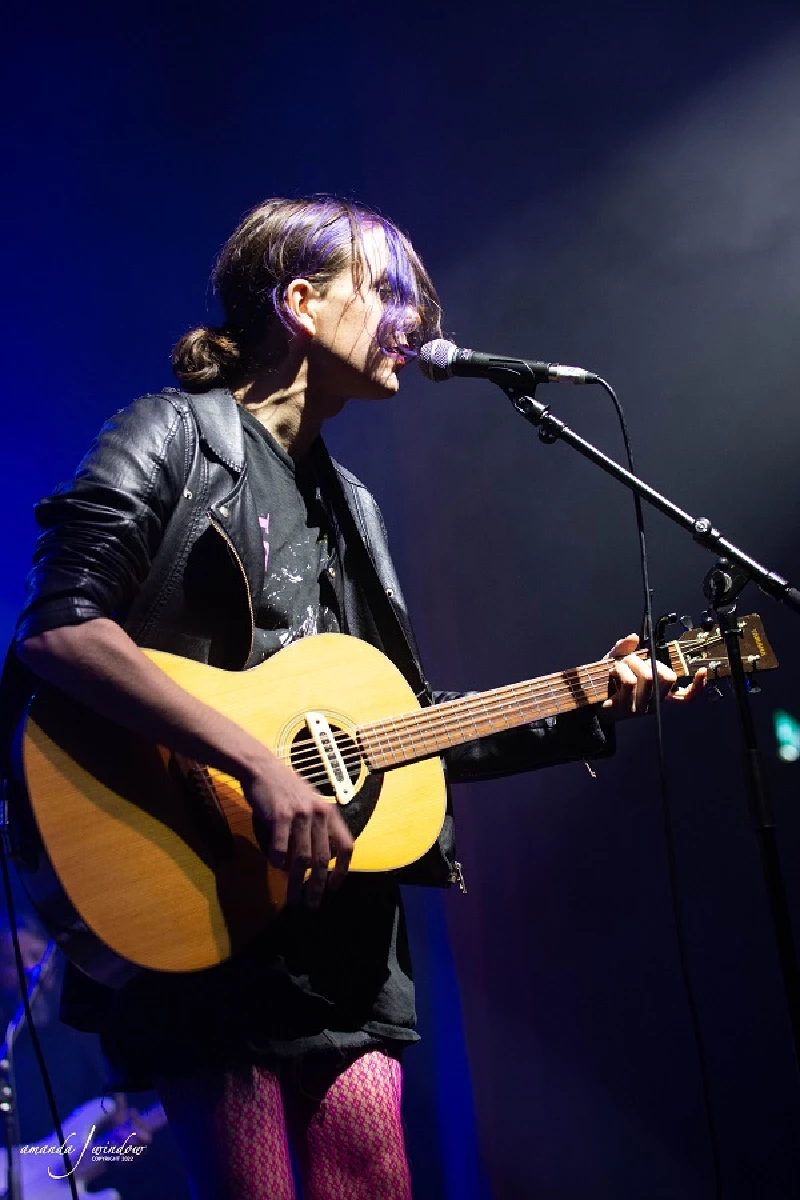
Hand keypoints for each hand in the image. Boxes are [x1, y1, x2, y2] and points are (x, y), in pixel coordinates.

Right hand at [242, 755, 352, 907]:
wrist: (263, 767)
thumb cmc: (285, 788)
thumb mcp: (310, 804)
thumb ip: (316, 829)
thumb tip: (316, 863)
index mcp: (329, 813)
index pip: (346, 846)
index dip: (343, 870)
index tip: (334, 887)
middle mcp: (319, 814)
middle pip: (323, 859)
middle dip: (318, 886)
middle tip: (312, 905)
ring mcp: (300, 815)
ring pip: (302, 858)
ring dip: (297, 883)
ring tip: (293, 899)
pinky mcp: (280, 815)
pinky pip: (280, 847)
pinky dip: (278, 861)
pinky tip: (275, 867)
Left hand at [603, 633, 707, 718]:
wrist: (586, 704)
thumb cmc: (605, 683)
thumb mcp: (616, 662)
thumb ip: (625, 649)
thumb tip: (633, 637)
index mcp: (657, 695)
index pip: (685, 697)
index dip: (697, 687)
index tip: (702, 672)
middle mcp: (652, 704)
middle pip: (667, 676)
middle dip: (648, 660)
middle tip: (631, 660)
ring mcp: (640, 707)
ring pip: (648, 675)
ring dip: (630, 662)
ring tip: (616, 665)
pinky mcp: (625, 707)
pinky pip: (631, 681)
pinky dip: (620, 668)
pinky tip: (613, 668)